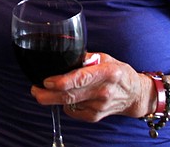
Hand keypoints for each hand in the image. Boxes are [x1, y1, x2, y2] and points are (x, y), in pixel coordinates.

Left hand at [35, 53, 151, 121]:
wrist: (135, 95)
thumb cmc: (117, 72)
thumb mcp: (104, 58)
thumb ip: (85, 57)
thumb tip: (63, 52)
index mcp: (107, 72)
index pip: (81, 79)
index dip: (62, 81)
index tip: (47, 81)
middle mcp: (103, 91)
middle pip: (71, 96)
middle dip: (49, 95)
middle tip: (35, 90)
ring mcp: (100, 106)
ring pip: (70, 104)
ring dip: (53, 99)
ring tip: (43, 92)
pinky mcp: (96, 117)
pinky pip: (74, 111)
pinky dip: (66, 104)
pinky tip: (66, 97)